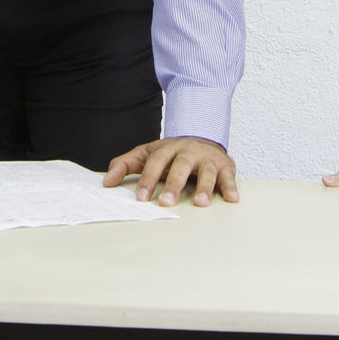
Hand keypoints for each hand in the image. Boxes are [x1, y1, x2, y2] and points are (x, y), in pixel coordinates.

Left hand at [104, 137, 238, 206]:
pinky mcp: (225, 165)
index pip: (156, 162)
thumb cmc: (172, 153)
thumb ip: (125, 164)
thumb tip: (106, 182)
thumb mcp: (147, 153)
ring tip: (200, 203)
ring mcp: (207, 158)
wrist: (202, 136)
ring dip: (204, 187)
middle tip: (166, 202)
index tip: (141, 197)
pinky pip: (228, 176)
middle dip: (174, 184)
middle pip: (181, 166)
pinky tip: (232, 199)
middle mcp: (189, 151)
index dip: (148, 179)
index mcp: (168, 148)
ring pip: (206, 171)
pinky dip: (231, 187)